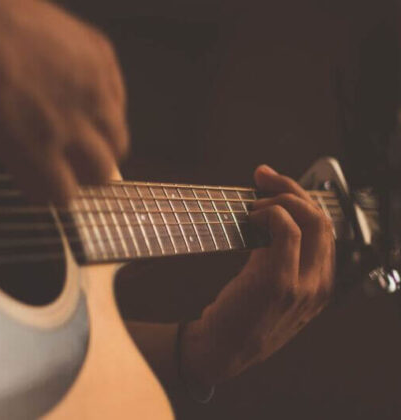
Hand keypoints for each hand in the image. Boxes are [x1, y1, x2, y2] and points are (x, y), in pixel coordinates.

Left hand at [0, 0, 127, 201]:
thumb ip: (19, 163)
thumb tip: (40, 182)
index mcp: (37, 147)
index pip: (66, 194)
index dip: (56, 193)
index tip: (51, 186)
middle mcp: (73, 120)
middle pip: (103, 172)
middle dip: (86, 175)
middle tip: (72, 164)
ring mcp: (92, 86)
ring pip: (118, 139)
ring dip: (102, 144)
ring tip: (82, 132)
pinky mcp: (100, 55)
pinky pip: (118, 96)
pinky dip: (106, 106)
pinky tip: (83, 98)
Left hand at [181, 165, 334, 387]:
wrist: (220, 352)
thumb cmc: (240, 317)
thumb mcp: (273, 292)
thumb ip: (281, 260)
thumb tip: (270, 216)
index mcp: (321, 286)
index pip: (325, 230)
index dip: (302, 200)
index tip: (275, 185)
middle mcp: (319, 286)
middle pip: (322, 219)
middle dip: (293, 188)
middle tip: (264, 177)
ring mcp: (302, 285)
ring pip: (309, 219)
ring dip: (280, 199)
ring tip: (253, 204)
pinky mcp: (278, 281)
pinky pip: (286, 229)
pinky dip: (270, 213)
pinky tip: (251, 218)